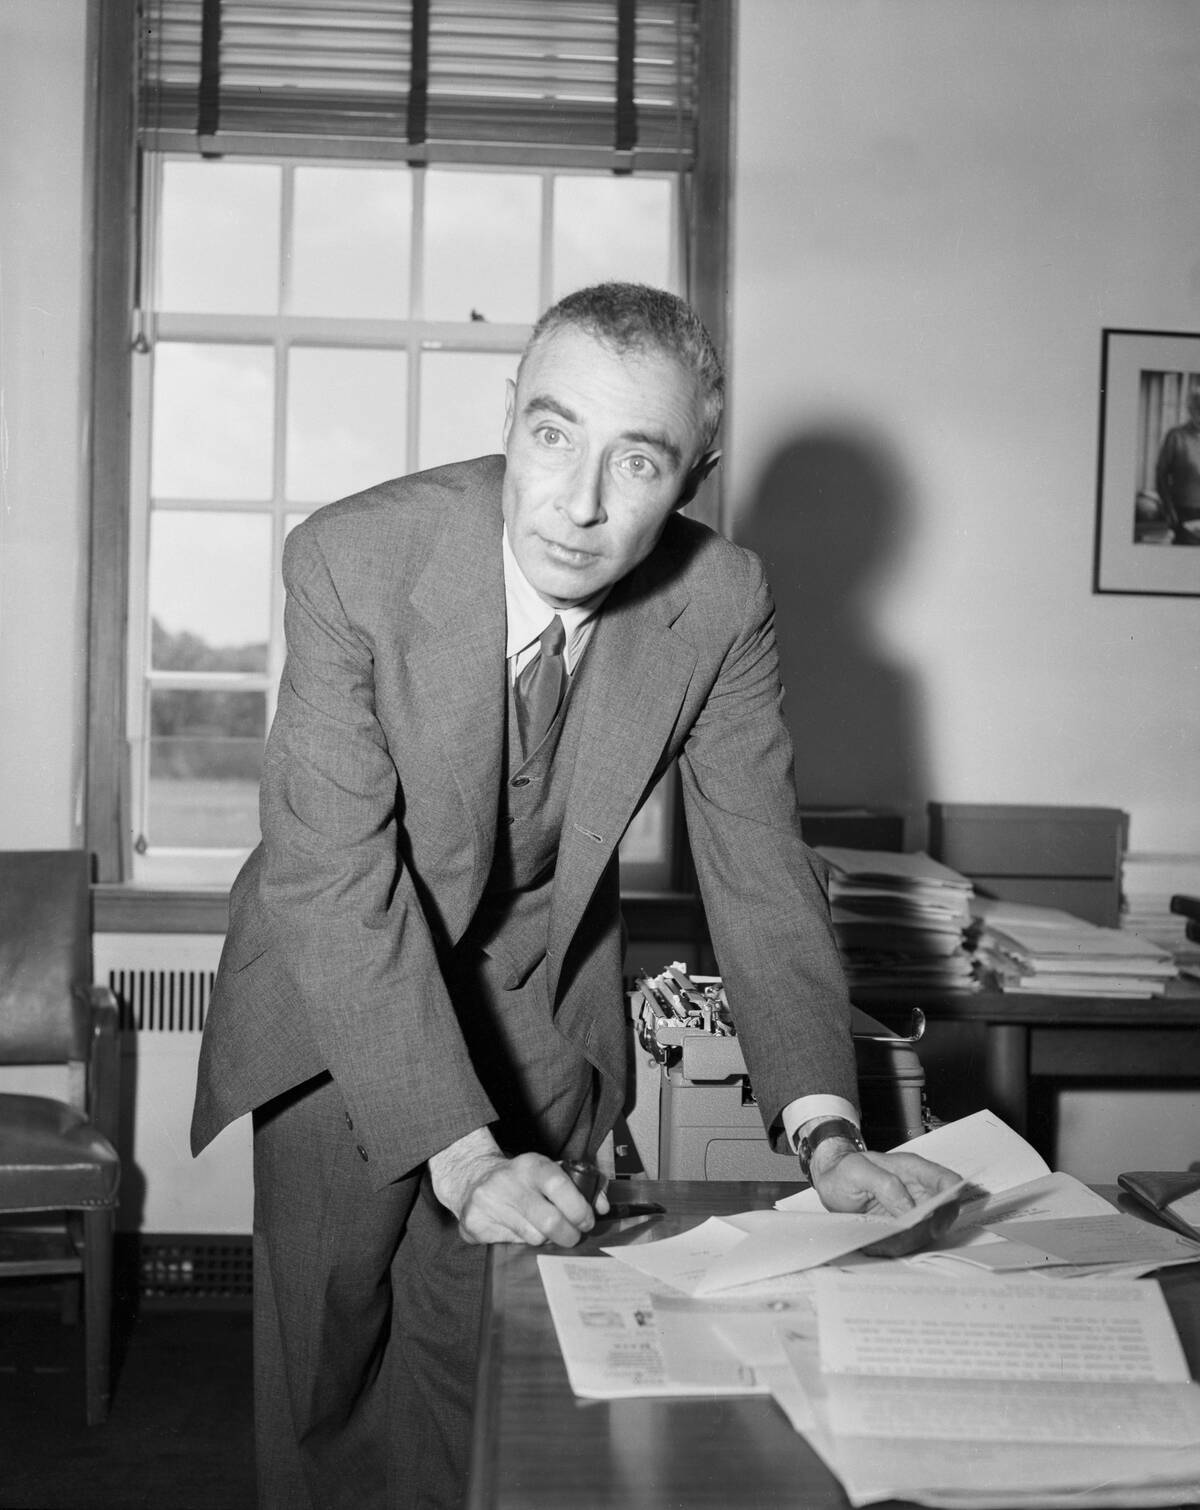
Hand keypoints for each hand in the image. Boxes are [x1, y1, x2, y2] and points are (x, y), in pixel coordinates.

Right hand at [427, 1127, 602, 1246]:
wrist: (471, 1178)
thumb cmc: (522, 1178)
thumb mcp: (549, 1171)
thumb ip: (582, 1185)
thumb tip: (603, 1206)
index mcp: (531, 1164)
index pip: (560, 1185)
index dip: (579, 1209)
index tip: (587, 1221)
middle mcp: (508, 1181)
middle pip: (549, 1222)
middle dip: (569, 1235)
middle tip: (573, 1235)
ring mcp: (488, 1203)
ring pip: (532, 1238)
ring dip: (544, 1238)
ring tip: (541, 1227)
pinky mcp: (474, 1223)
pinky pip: (510, 1245)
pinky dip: (520, 1242)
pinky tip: (517, 1228)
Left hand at [810, 1143, 961, 1256]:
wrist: (831, 1182)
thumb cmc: (844, 1171)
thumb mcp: (856, 1170)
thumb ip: (884, 1184)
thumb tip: (908, 1208)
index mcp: (913, 1170)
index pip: (948, 1182)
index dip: (951, 1202)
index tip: (936, 1223)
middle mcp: (918, 1191)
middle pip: (943, 1214)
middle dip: (925, 1231)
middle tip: (899, 1238)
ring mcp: (913, 1210)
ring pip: (926, 1233)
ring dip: (907, 1242)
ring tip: (879, 1243)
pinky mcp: (903, 1228)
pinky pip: (909, 1242)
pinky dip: (895, 1247)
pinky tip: (876, 1245)